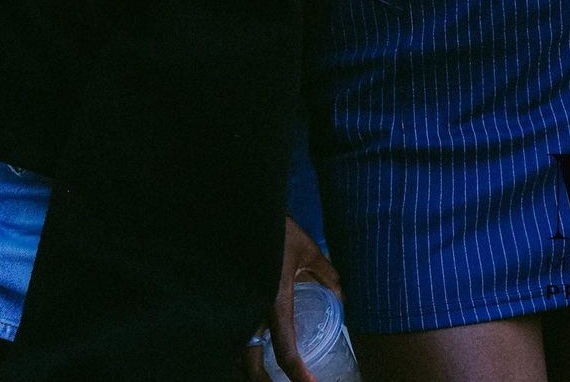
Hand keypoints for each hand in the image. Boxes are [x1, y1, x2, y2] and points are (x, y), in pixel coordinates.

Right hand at [243, 216, 341, 381]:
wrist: (240, 205)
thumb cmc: (275, 226)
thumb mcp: (306, 249)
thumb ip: (325, 274)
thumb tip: (341, 295)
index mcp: (273, 301)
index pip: (285, 350)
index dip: (298, 374)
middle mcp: (250, 309)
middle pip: (250, 362)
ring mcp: (235, 304)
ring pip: (237, 349)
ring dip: (251, 366)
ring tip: (266, 374)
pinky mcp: (227, 297)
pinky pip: (231, 331)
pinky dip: (241, 346)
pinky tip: (253, 346)